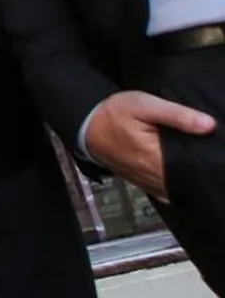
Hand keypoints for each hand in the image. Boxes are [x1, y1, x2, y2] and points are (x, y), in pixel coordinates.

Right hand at [83, 91, 216, 201]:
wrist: (87, 126)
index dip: (208, 160)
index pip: (196, 169)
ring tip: (192, 159)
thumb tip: (209, 125)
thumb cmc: (113, 115)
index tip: (213, 148)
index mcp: (159, 161)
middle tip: (204, 150)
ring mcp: (152, 185)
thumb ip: (177, 115)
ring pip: (182, 189)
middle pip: (191, 181)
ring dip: (190, 177)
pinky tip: (181, 171)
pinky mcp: (147, 186)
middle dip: (200, 168)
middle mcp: (157, 178)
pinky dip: (179, 184)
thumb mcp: (143, 105)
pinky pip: (171, 192)